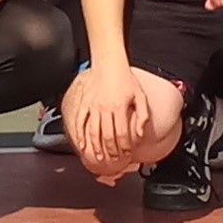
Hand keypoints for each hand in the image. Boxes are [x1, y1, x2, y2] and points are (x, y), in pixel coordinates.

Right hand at [62, 60, 157, 179]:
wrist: (109, 63)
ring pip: (93, 132)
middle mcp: (105, 108)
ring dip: (96, 148)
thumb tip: (140, 133)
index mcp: (119, 107)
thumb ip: (142, 116)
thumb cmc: (125, 79)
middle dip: (111, 151)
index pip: (122, 134)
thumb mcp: (140, 96)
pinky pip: (80, 122)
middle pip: (107, 136)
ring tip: (99, 158)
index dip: (125, 147)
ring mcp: (92, 106)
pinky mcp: (84, 103)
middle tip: (114, 160)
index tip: (127, 154)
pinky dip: (80, 135)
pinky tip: (83, 145)